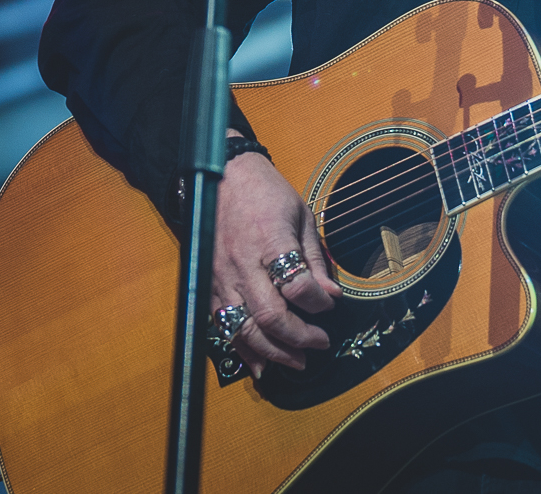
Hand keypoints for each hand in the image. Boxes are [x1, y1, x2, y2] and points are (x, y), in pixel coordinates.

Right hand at [210, 141, 342, 377]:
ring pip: (243, 329)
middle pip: (269, 315)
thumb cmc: (266, 193)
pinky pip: (223, 327)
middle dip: (298, 337)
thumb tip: (331, 295)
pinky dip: (242, 350)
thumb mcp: (301, 216)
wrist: (223, 176)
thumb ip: (314, 258)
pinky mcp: (208, 286)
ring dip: (272, 351)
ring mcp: (221, 278)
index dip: (318, 302)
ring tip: (297, 361)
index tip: (331, 305)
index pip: (296, 285)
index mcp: (270, 241)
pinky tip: (262, 364)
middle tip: (320, 344)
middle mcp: (242, 265)